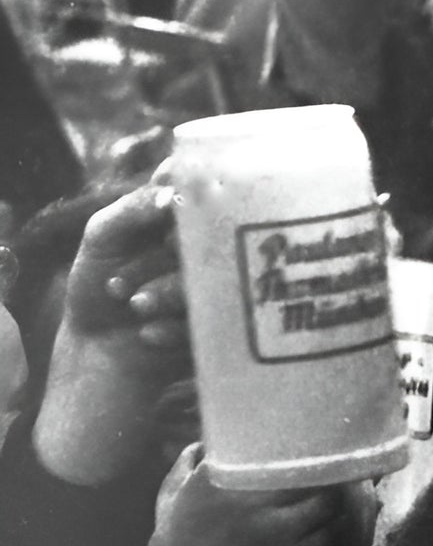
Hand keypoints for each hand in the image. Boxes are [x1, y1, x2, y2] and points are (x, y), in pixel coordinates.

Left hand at [35, 182, 188, 484]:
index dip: (188, 204)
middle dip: (165, 256)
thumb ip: (131, 209)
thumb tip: (171, 196)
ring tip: (135, 307)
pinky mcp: (223, 323)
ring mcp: (218, 287)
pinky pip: (211, 317)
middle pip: (209, 237)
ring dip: (166, 293)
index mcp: (180, 222)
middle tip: (128, 277)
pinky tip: (148, 333)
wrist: (99, 350)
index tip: (165, 219)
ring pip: (210, 279)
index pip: (201, 195)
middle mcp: (206, 249)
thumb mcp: (101, 237)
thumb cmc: (96, 290)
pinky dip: (173, 324)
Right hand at [139, 445, 360, 545]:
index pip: (275, 451)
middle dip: (324, 470)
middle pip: (310, 474)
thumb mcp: (170, 503)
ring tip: (334, 494)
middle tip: (331, 466)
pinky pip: (329, 534)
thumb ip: (184, 468)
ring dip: (334, 499)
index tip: (306, 444)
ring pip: (327, 504)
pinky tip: (328, 523)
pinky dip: (332, 526)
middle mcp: (251, 502)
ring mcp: (275, 531)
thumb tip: (203, 444)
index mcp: (220, 481)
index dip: (298, 448)